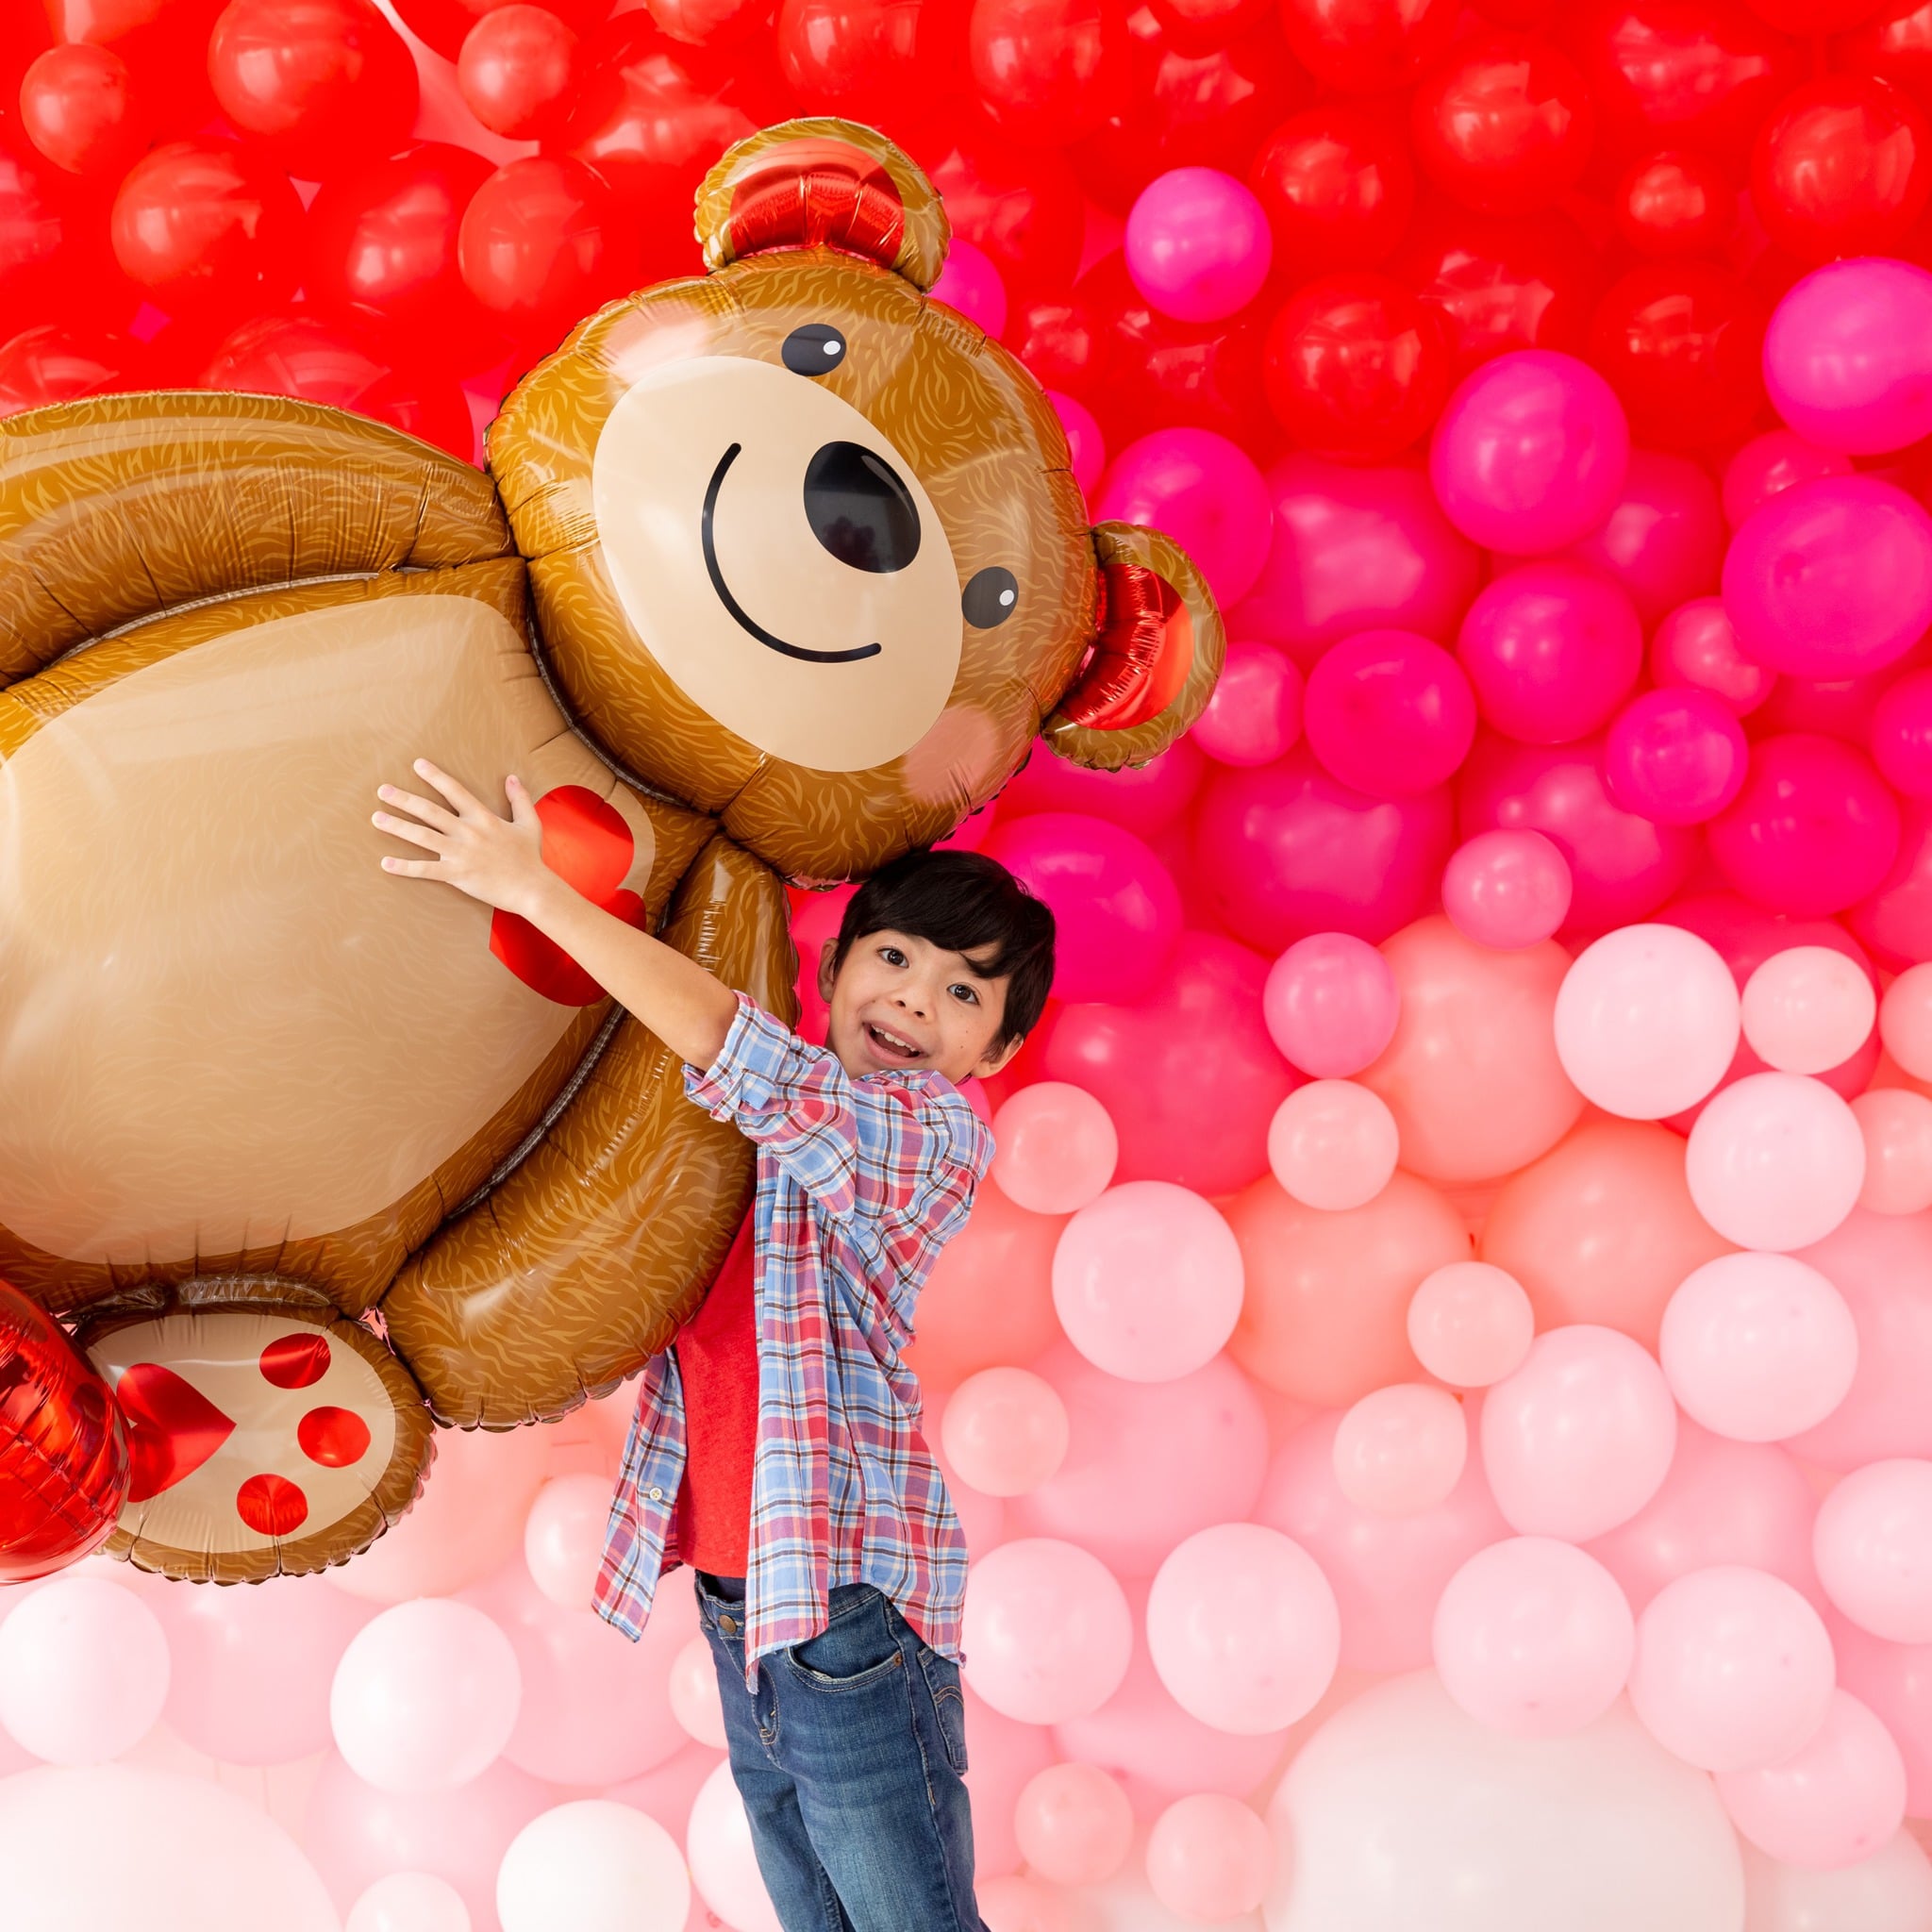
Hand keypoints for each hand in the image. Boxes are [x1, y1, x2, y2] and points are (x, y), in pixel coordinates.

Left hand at [373, 761, 554, 917]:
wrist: (532, 888)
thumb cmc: (530, 857)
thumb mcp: (530, 823)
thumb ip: (519, 799)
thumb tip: (512, 777)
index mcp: (484, 818)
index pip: (455, 791)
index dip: (435, 777)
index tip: (417, 764)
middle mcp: (468, 832)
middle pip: (430, 812)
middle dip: (404, 799)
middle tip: (382, 790)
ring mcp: (461, 854)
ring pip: (423, 837)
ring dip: (397, 826)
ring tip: (377, 818)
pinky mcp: (457, 875)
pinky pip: (426, 870)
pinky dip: (405, 867)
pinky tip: (386, 863)